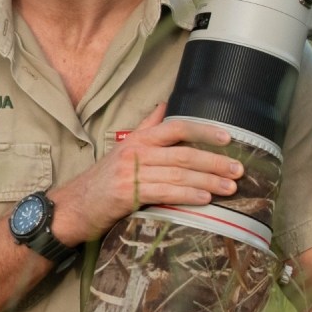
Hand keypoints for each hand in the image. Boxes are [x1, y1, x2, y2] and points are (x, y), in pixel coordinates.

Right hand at [48, 104, 243, 242]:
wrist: (72, 206)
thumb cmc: (102, 180)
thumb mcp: (123, 149)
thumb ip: (147, 128)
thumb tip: (166, 105)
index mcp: (137, 140)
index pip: (175, 128)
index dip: (203, 131)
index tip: (228, 138)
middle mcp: (134, 153)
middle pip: (182, 154)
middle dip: (214, 162)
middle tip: (239, 170)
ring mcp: (129, 173)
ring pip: (177, 175)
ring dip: (208, 181)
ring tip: (230, 188)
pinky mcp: (125, 195)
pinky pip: (164, 193)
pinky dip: (187, 196)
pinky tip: (205, 199)